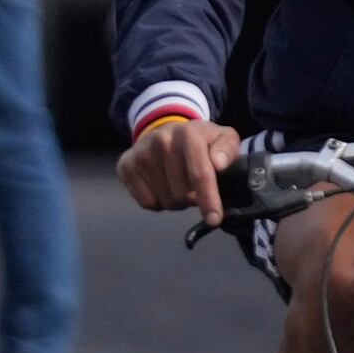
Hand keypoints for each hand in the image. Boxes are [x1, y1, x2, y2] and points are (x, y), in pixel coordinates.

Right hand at [121, 112, 242, 222]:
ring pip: (166, 201)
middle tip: (193, 186)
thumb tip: (219, 164)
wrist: (166, 132)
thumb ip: (228, 149)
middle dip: (192, 198)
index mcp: (188, 133)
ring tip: (176, 183)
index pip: (199, 173)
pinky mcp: (125, 166)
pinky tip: (160, 185)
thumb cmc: (200, 142)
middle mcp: (161, 140)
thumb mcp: (223, 139)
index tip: (214, 220)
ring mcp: (141, 153)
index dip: (208, 199)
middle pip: (182, 194)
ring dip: (176, 200)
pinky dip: (157, 202)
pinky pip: (147, 203)